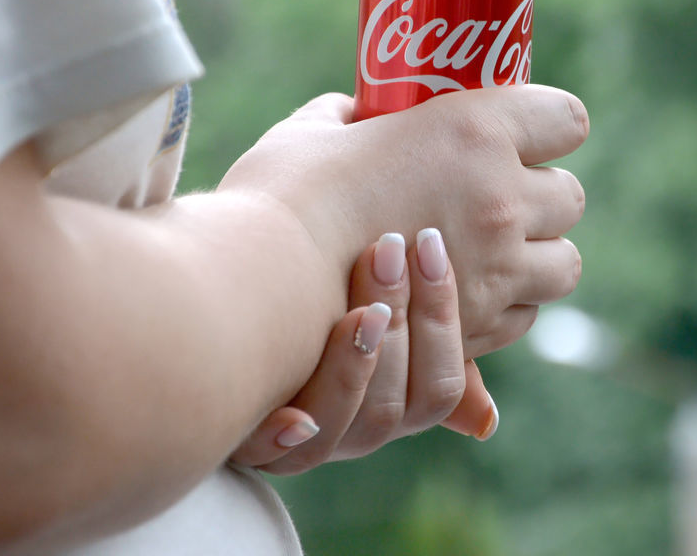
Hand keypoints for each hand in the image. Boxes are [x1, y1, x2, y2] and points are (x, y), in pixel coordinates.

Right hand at [218, 85, 588, 359]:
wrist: (261, 286)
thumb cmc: (282, 195)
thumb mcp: (314, 133)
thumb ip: (348, 118)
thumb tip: (353, 114)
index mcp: (474, 131)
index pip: (567, 119)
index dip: (550, 125)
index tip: (528, 130)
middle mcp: (501, 200)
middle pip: (570, 197)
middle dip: (542, 196)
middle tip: (498, 196)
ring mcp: (497, 269)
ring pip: (565, 264)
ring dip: (538, 256)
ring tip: (495, 253)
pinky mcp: (478, 328)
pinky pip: (525, 315)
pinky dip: (508, 305)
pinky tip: (468, 295)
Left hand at [230, 229, 497, 473]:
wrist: (210, 316)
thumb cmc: (307, 298)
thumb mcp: (372, 313)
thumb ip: (425, 335)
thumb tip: (487, 419)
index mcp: (391, 403)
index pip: (438, 387)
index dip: (440, 320)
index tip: (429, 244)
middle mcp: (351, 431)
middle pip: (397, 404)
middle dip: (400, 323)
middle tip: (387, 247)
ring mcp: (302, 441)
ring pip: (348, 425)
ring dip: (355, 365)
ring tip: (353, 306)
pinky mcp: (246, 441)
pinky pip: (272, 452)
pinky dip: (285, 431)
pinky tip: (291, 411)